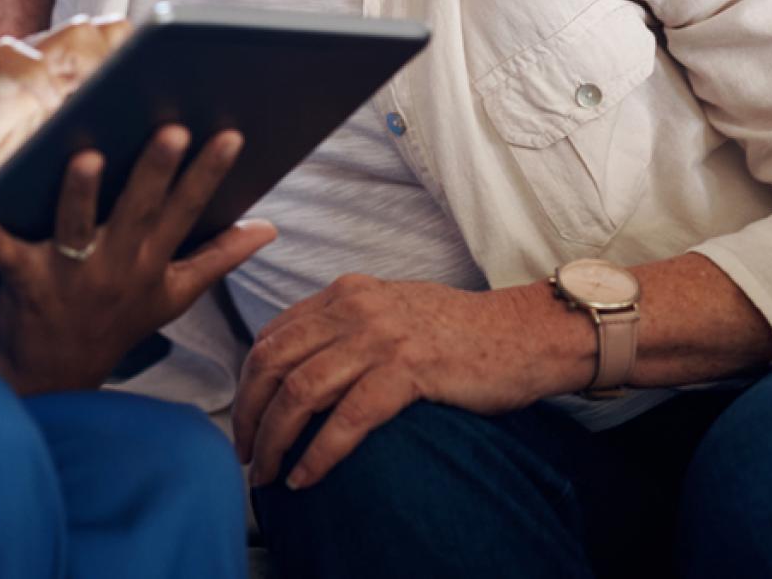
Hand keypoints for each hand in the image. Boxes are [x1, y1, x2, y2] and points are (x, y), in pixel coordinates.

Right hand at [0, 16, 127, 186]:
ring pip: (73, 35)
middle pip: (104, 32)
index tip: (165, 85)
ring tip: (105, 92)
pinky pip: (16, 61)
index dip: (141, 57)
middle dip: (127, 57)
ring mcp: (19, 64)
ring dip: (95, 60)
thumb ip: (74, 127)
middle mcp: (46, 59)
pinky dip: (38, 78)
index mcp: (63, 71)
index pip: (115, 41)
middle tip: (138, 94)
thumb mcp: (37, 137)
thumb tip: (137, 149)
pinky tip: (49, 103)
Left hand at [0, 125, 278, 394]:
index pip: (187, 211)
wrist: (53, 376)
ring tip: (84, 155)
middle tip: (172, 129)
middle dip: (157, 171)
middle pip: (139, 211)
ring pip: (78, 228)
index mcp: (153, 261)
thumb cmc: (116, 320)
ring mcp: (72, 276)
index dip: (210, 174)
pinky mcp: (26, 284)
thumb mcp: (175, 294)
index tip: (231, 135)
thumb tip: (269, 228)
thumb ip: (220, 257)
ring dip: (81, 194)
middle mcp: (117, 266)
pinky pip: (7, 258)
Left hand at [232, 275, 562, 489]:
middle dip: (249, 414)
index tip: (245, 420)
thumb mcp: (389, 312)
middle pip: (273, 363)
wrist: (525, 332)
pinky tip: (306, 478)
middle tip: (246, 454)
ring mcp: (381, 338)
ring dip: (275, 440)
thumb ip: (344, 328)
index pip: (272, 337)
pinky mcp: (408, 370)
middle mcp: (354, 308)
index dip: (248, 383)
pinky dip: (319, 454)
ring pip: (300, 392)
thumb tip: (298, 366)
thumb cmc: (459, 332)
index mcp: (344, 293)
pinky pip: (347, 419)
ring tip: (268, 474)